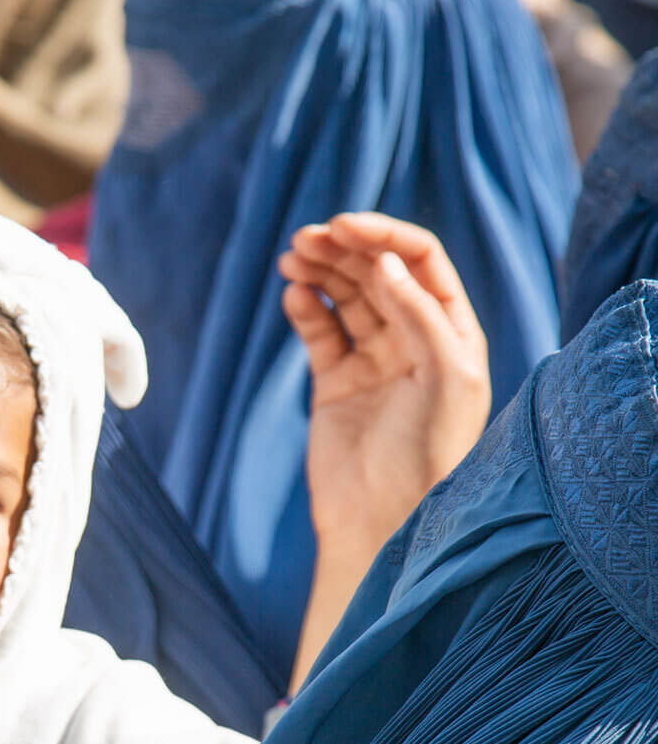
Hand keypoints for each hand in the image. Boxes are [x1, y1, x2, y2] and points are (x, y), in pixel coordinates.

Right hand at [278, 212, 489, 689]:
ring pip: (344, 298)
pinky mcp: (335, 383)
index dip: (384, 237)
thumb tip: (383, 264)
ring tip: (292, 259)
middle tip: (307, 238)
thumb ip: (420, 316)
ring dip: (320, 272)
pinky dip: (306, 310)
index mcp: (451, 334)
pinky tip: (294, 297)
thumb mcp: (445, 378)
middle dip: (344, 250)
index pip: (420, 263)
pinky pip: (320, 333)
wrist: (381, 517)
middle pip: (377, 273)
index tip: (344, 225)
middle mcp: (414, 341)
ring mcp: (373, 361)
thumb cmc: (427, 454)